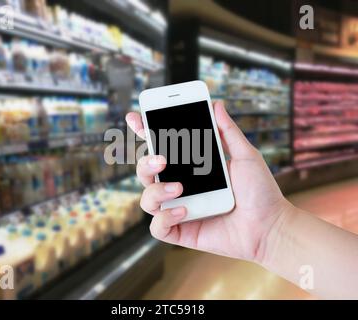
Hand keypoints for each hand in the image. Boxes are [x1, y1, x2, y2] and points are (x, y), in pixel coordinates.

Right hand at [125, 101, 291, 262]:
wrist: (270, 226)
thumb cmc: (260, 191)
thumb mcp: (245, 155)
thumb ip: (228, 131)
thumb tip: (217, 104)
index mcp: (191, 167)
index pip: (161, 148)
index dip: (145, 132)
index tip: (135, 117)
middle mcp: (180, 186)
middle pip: (145, 171)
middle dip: (145, 162)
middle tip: (162, 159)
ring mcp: (178, 208)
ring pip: (146, 199)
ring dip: (156, 190)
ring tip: (179, 188)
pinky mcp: (181, 231)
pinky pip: (158, 227)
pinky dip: (165, 218)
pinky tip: (184, 211)